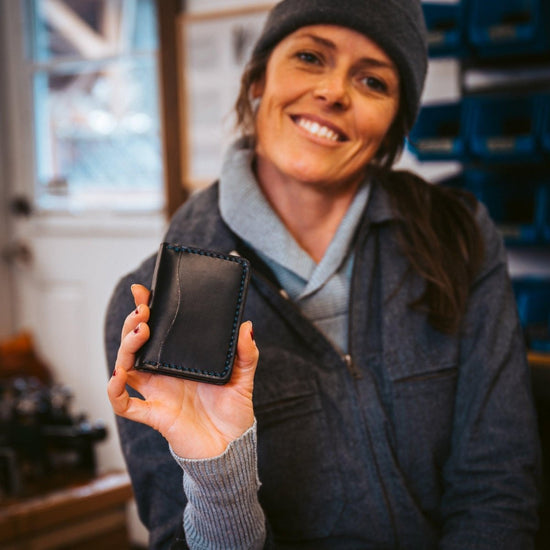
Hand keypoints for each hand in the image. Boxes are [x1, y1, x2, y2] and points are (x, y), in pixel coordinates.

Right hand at [107, 284, 258, 458]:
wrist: (231, 447)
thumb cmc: (233, 412)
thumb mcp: (243, 377)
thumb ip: (246, 353)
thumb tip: (246, 326)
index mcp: (179, 362)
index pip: (156, 332)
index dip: (145, 312)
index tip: (143, 292)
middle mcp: (163, 375)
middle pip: (135, 345)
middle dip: (133, 323)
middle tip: (144, 309)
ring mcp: (156, 393)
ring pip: (125, 367)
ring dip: (125, 348)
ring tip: (140, 331)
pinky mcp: (155, 415)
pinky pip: (124, 404)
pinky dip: (115, 391)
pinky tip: (119, 375)